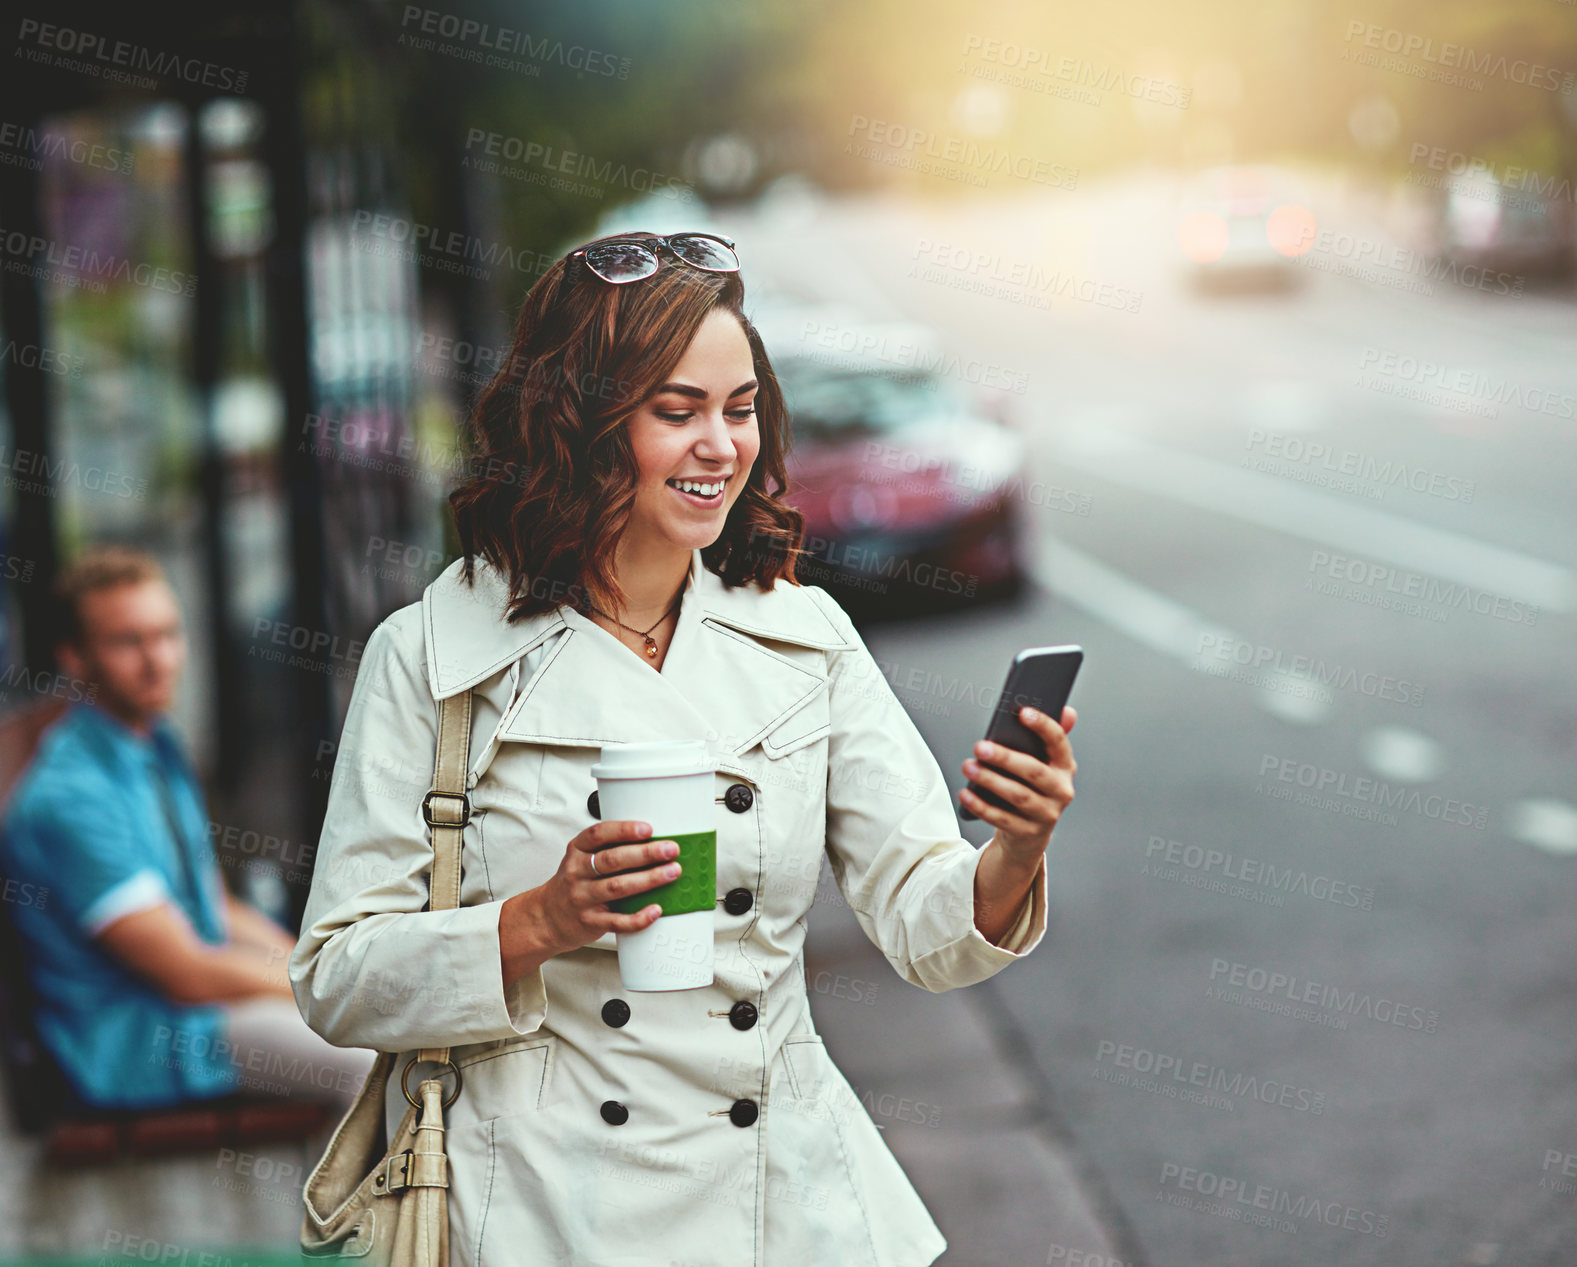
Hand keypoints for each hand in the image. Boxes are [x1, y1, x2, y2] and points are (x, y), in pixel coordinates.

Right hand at [527, 820, 682, 956]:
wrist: (549, 917)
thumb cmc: (574, 883)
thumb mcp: (582, 858)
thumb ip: (608, 848)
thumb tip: (652, 840)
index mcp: (577, 851)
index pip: (599, 835)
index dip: (624, 830)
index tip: (647, 829)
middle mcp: (578, 872)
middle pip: (613, 860)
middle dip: (645, 854)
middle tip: (670, 850)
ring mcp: (583, 898)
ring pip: (617, 887)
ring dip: (648, 879)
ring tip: (671, 872)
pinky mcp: (591, 922)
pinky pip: (618, 921)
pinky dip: (639, 917)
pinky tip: (655, 909)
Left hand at [959, 705, 1077, 864]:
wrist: (1029, 834)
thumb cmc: (1033, 789)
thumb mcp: (1044, 764)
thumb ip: (1051, 737)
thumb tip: (1067, 711)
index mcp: (1065, 767)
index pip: (1059, 743)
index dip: (1044, 726)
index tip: (1023, 712)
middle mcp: (1061, 791)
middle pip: (1034, 771)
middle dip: (1006, 758)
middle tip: (979, 746)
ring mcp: (1046, 814)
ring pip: (1018, 796)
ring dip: (991, 780)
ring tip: (969, 767)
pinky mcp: (1028, 832)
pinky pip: (1002, 819)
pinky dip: (981, 806)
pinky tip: (966, 793)